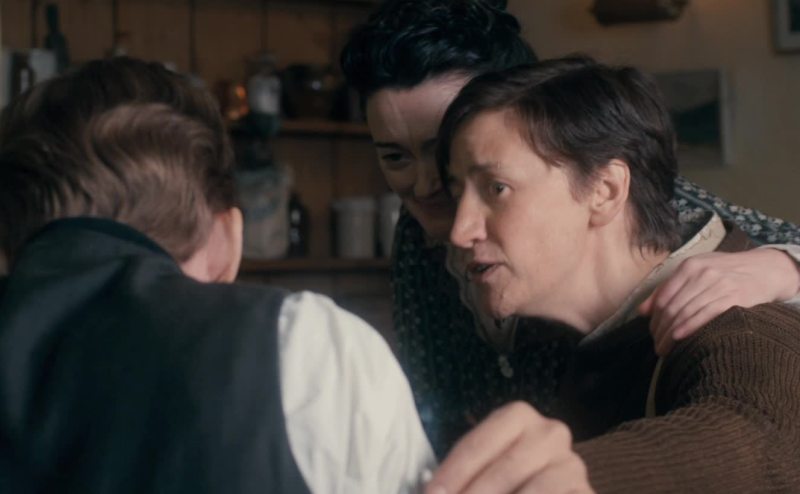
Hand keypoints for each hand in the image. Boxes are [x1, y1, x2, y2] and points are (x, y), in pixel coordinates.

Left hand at [424, 402, 593, 493]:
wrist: (541, 481)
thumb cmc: (504, 479)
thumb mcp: (483, 470)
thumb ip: (463, 479)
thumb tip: (435, 493)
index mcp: (518, 418)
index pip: (478, 444)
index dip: (453, 474)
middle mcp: (550, 434)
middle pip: (506, 469)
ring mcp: (573, 465)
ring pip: (536, 490)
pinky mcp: (587, 491)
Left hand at [639, 248, 799, 355]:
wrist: (765, 270)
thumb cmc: (726, 273)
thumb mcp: (696, 272)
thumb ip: (669, 288)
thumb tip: (642, 311)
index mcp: (689, 266)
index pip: (663, 297)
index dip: (654, 319)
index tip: (652, 334)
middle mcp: (702, 273)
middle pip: (672, 307)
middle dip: (660, 330)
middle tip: (657, 347)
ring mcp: (718, 284)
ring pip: (686, 312)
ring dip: (671, 334)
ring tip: (665, 349)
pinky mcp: (734, 297)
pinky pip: (706, 314)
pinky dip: (690, 327)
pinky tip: (680, 339)